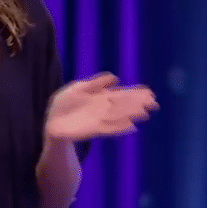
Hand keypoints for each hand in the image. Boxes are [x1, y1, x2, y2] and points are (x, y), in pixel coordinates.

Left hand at [44, 72, 158, 140]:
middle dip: (137, 103)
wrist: (53, 123)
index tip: (150, 93)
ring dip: (131, 114)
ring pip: (118, 115)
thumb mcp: (77, 88)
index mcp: (100, 98)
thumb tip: (116, 77)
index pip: (120, 94)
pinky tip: (131, 127)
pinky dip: (119, 127)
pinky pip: (108, 128)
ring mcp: (98, 120)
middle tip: (154, 103)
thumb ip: (95, 83)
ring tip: (145, 113)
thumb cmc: (65, 106)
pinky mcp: (91, 130)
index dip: (135, 93)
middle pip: (122, 105)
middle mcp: (102, 109)